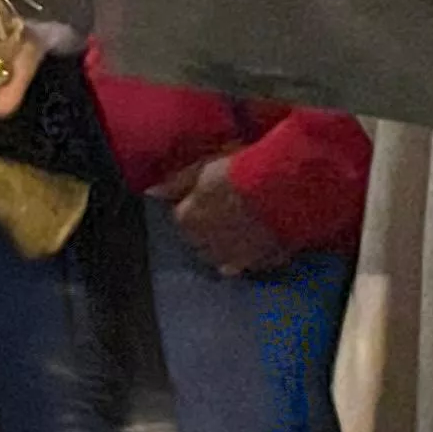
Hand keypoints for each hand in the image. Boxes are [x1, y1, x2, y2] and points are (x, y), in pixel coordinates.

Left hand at [168, 157, 288, 275]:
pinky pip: (254, 263)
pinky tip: (265, 238)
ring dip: (229, 246)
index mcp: (188, 221)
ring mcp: (235, 259)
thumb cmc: (238, 170)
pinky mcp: (263, 264)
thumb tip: (151, 192)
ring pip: (225, 258)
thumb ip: (176, 182)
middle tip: (228, 209)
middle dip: (209, 230)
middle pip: (201, 242)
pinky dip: (256, 254)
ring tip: (246, 226)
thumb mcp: (202, 167)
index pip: (183, 217)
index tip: (212, 195)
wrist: (280, 185)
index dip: (197, 206)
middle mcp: (206, 247)